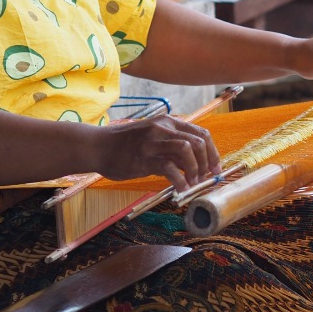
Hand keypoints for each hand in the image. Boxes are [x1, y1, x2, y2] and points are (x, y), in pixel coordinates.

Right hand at [88, 115, 220, 192]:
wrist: (97, 146)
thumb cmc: (124, 145)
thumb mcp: (152, 138)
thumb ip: (171, 145)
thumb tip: (192, 163)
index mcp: (168, 122)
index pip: (201, 133)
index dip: (213, 152)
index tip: (215, 168)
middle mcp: (164, 128)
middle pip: (199, 141)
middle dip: (208, 162)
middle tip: (206, 178)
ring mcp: (154, 141)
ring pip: (188, 150)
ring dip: (195, 170)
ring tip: (192, 184)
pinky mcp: (144, 157)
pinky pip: (170, 167)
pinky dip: (180, 180)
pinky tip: (181, 189)